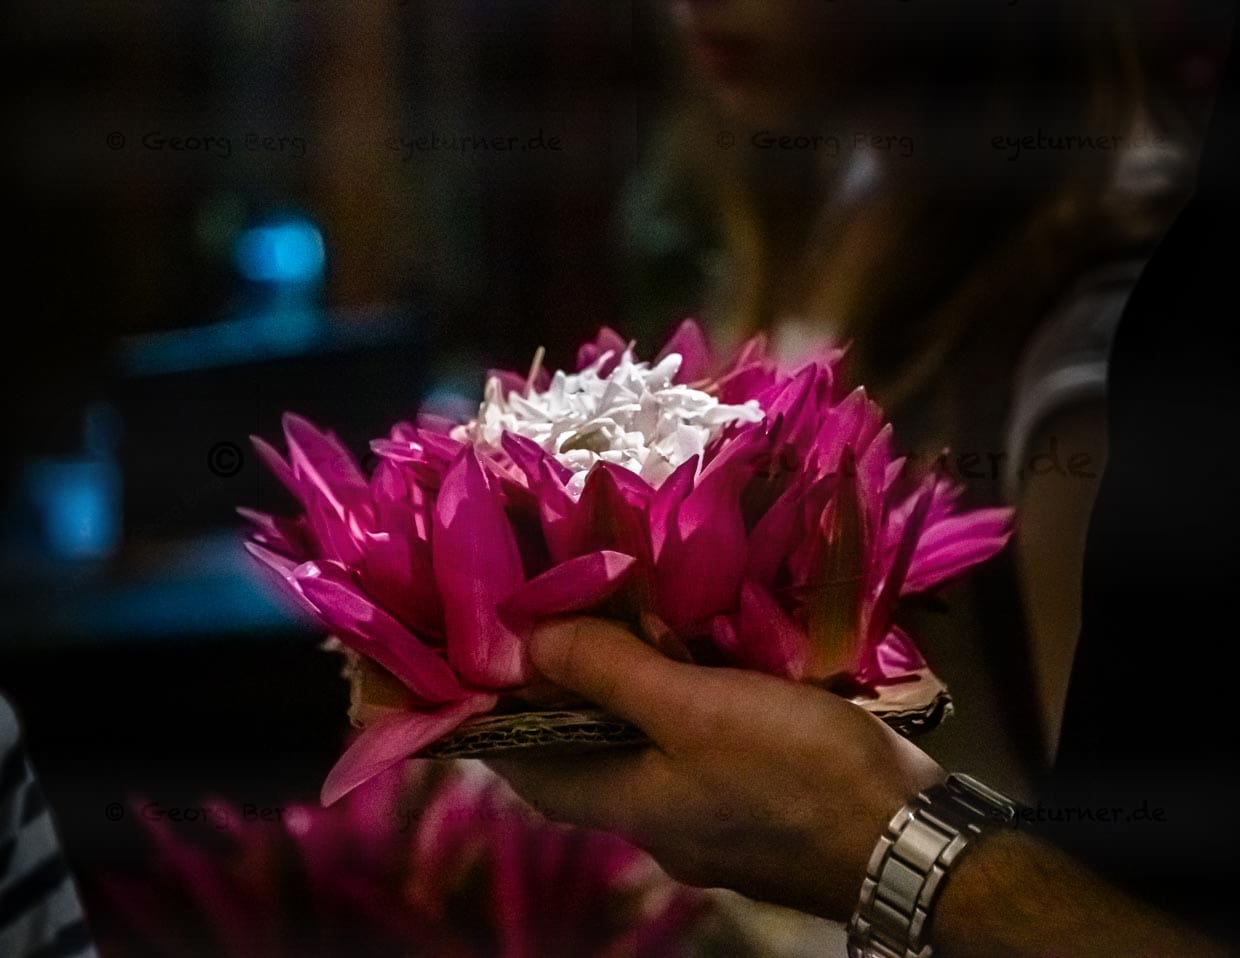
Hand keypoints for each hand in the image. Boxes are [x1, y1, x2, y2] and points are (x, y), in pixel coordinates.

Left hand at [488, 617, 944, 919]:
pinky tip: (701, 661)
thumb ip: (610, 672)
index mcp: (628, 806)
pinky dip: (682, 706)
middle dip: (567, 694)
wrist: (910, 836)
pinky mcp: (753, 804)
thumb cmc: (796, 769)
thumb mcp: (694, 709)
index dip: (498, 719)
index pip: (529, 770)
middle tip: (561, 622)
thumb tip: (529, 640)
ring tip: (625, 626)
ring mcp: (707, 819)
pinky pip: (694, 749)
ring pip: (646, 748)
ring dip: (629, 695)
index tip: (487, 660)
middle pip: (586, 756)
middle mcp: (657, 821)